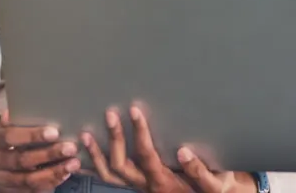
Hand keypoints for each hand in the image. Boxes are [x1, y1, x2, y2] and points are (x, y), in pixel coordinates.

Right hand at [0, 110, 82, 191]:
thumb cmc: (11, 130)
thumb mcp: (10, 120)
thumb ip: (17, 116)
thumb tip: (15, 111)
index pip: (10, 137)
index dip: (32, 135)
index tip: (55, 132)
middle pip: (21, 160)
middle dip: (49, 154)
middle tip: (71, 148)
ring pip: (27, 179)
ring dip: (53, 172)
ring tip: (73, 163)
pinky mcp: (6, 191)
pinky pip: (30, 190)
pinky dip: (49, 183)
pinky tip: (64, 174)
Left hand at [82, 105, 256, 192]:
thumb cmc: (209, 190)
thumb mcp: (212, 182)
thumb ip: (198, 170)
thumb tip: (184, 151)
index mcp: (162, 181)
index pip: (146, 155)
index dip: (139, 132)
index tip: (134, 111)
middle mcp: (146, 186)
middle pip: (120, 165)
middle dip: (114, 138)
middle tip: (110, 114)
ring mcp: (137, 187)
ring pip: (108, 175)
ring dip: (96, 154)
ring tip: (86, 134)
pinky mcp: (135, 186)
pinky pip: (109, 179)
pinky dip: (93, 168)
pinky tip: (83, 158)